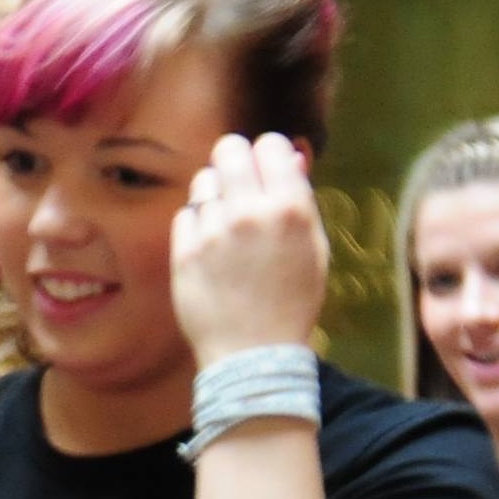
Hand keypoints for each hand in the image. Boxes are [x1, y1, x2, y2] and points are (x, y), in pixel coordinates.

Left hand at [169, 134, 330, 365]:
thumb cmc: (291, 302)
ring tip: (225, 223)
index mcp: (290, 209)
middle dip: (235, 161)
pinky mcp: (184, 252)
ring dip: (214, 194)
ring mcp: (213, 232)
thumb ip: (301, 198)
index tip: (267, 170)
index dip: (268, 155)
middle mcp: (249, 213)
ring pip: (204, 181)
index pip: (270, 144)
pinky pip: (185, 214)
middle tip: (240, 184)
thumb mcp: (314, 249)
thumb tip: (290, 156)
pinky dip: (196, 224)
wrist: (253, 354)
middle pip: (229, 150)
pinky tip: (210, 248)